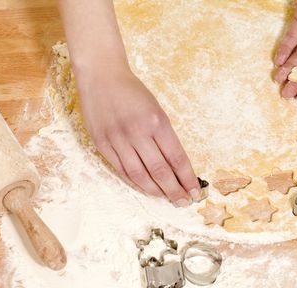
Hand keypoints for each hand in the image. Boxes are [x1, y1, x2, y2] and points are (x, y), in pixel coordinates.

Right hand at [76, 67, 199, 206]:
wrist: (101, 76)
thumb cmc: (134, 93)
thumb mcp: (158, 110)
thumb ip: (166, 138)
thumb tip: (178, 167)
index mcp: (157, 122)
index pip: (177, 159)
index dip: (187, 178)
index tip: (195, 191)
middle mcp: (138, 133)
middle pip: (160, 171)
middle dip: (175, 190)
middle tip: (184, 201)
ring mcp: (118, 140)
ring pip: (140, 176)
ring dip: (156, 191)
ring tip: (167, 198)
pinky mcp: (102, 144)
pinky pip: (122, 170)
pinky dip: (136, 183)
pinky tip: (147, 188)